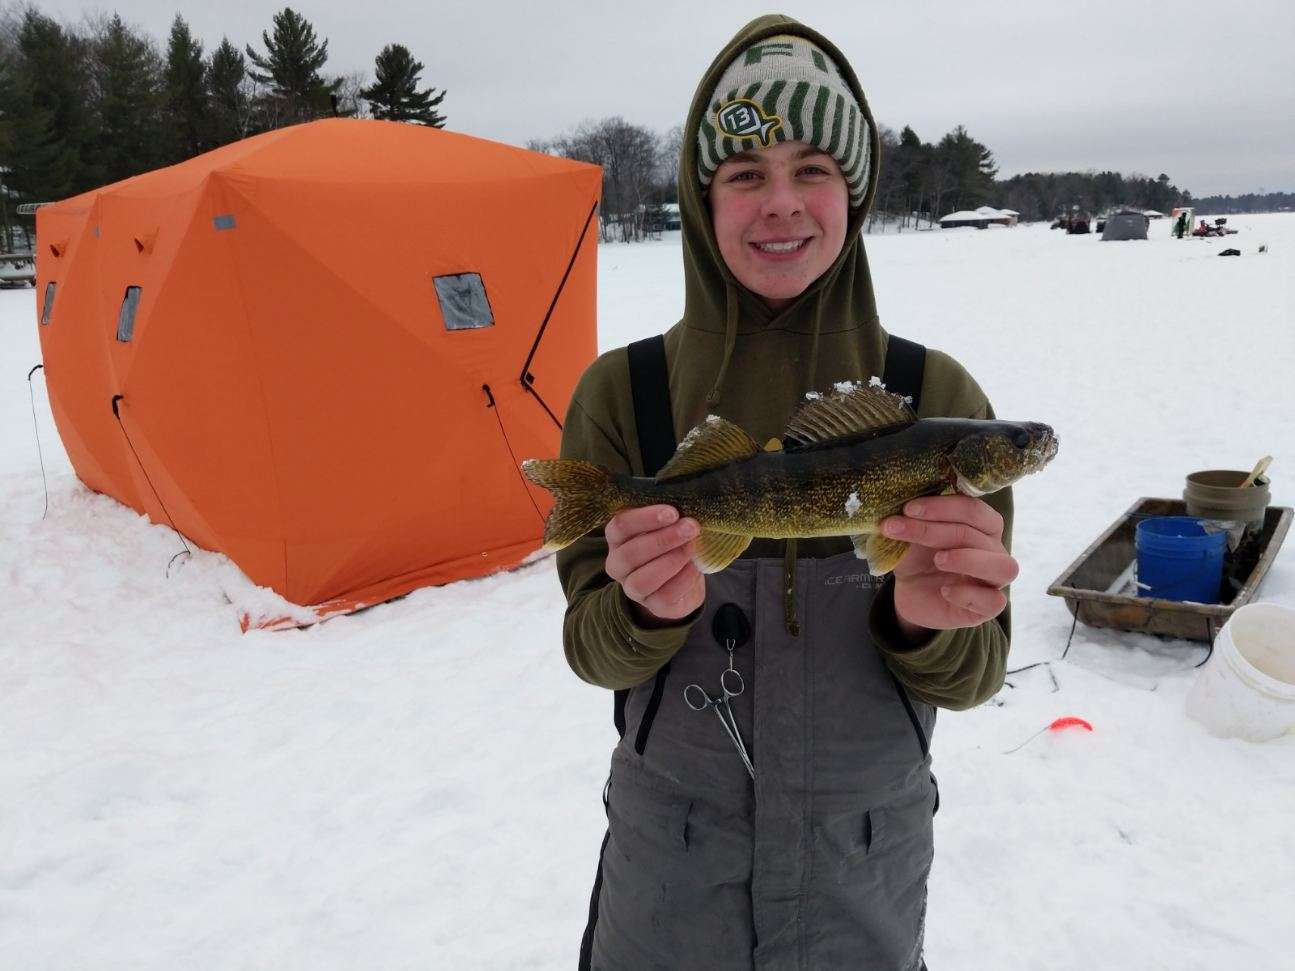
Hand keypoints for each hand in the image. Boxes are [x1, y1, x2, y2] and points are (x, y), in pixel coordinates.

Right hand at [605, 505, 705, 626]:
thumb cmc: (672, 543)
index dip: (645, 518)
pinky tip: (695, 567)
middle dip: (663, 539)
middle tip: (690, 527)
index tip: (672, 512)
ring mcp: (633, 588)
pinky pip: (665, 595)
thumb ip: (669, 515)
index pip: (620, 526)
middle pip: (629, 554)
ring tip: (692, 547)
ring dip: (671, 561)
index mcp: (617, 538)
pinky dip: (683, 579)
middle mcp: (618, 564)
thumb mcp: (667, 525)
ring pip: (642, 580)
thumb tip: (686, 502)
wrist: (686, 578)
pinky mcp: (654, 606)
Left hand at [879, 495, 1016, 637]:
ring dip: (968, 560)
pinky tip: (944, 591)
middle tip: (899, 528)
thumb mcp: (912, 536)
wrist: (911, 593)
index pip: (974, 510)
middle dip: (934, 529)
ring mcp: (995, 579)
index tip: (908, 508)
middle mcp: (994, 550)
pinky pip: (994, 601)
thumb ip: (914, 520)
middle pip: (977, 535)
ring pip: (1004, 567)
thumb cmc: (919, 557)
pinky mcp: (988, 607)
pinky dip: (968, 595)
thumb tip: (904, 505)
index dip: (942, 507)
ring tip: (938, 560)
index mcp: (982, 525)